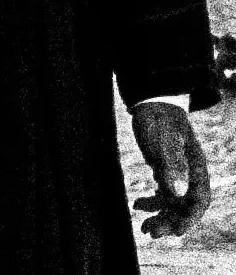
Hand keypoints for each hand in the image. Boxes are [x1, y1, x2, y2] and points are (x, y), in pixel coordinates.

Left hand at [132, 102, 210, 237]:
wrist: (151, 103)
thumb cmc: (158, 117)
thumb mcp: (161, 137)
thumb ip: (169, 162)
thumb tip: (174, 192)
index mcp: (196, 166)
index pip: (199, 199)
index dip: (190, 217)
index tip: (177, 231)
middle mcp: (190, 173)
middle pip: (185, 206)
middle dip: (170, 222)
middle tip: (150, 232)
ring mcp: (179, 174)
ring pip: (174, 204)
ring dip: (160, 216)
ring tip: (144, 228)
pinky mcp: (166, 172)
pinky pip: (163, 195)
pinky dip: (152, 203)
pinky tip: (137, 205)